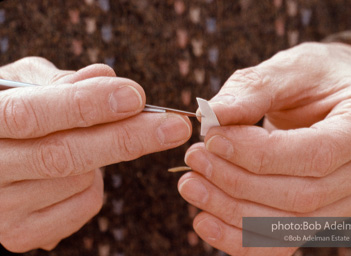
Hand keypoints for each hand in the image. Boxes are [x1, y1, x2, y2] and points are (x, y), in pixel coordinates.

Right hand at [0, 57, 191, 251]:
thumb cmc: (10, 112)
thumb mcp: (22, 85)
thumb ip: (61, 82)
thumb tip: (108, 78)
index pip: (34, 113)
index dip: (87, 104)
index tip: (136, 97)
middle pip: (64, 156)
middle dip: (128, 138)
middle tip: (176, 127)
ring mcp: (2, 210)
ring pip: (81, 180)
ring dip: (103, 157)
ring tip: (88, 141)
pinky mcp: (21, 235)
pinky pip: (84, 206)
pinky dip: (95, 184)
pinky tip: (80, 171)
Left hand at [178, 42, 350, 254]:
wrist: (337, 99)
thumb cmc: (317, 78)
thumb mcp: (291, 68)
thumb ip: (254, 89)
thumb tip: (211, 115)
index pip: (316, 154)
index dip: (257, 153)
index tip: (212, 139)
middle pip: (301, 196)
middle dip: (237, 182)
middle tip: (194, 160)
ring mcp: (350, 199)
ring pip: (290, 225)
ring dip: (232, 212)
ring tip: (191, 187)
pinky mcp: (324, 214)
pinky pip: (284, 240)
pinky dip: (242, 239)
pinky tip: (206, 223)